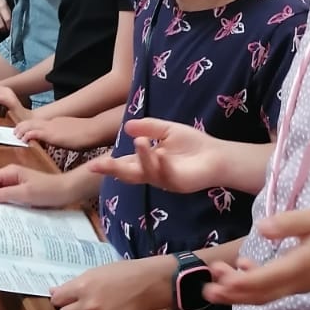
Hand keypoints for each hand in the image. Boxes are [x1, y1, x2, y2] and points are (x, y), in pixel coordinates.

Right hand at [0, 164, 78, 207]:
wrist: (66, 192)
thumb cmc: (48, 191)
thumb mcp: (26, 193)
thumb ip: (6, 194)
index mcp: (11, 172)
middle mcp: (12, 176)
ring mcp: (17, 183)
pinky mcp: (23, 191)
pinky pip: (8, 196)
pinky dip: (2, 203)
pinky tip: (1, 213)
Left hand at [16, 114, 90, 150]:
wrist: (94, 129)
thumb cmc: (88, 134)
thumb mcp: (73, 134)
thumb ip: (65, 137)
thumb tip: (64, 141)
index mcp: (57, 122)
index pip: (39, 124)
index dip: (30, 128)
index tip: (24, 133)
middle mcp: (52, 122)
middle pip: (31, 122)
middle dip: (22, 127)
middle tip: (15, 133)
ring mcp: (51, 127)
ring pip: (30, 126)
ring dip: (21, 131)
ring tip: (16, 136)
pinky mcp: (52, 134)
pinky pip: (35, 133)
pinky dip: (27, 136)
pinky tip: (24, 140)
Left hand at [50, 257, 171, 309]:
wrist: (150, 283)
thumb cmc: (123, 272)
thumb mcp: (95, 272)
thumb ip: (73, 284)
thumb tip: (53, 292)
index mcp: (82, 288)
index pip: (57, 301)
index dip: (60, 299)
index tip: (63, 299)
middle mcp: (89, 306)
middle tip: (81, 303)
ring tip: (108, 303)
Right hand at [89, 119, 223, 193]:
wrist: (217, 155)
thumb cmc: (193, 144)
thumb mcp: (168, 130)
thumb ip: (149, 127)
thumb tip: (127, 126)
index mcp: (148, 161)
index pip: (125, 163)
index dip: (109, 165)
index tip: (93, 165)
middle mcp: (152, 173)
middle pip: (128, 174)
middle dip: (113, 170)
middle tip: (97, 166)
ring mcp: (164, 179)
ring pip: (145, 173)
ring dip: (142, 157)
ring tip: (140, 141)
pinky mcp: (177, 182)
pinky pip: (165, 173)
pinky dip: (160, 163)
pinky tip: (159, 153)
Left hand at [204, 209, 309, 305]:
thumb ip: (289, 223)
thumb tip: (262, 228)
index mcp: (299, 266)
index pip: (264, 280)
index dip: (239, 283)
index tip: (218, 277)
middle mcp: (296, 282)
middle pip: (259, 296)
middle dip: (231, 294)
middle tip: (205, 288)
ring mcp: (297, 286)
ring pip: (263, 296)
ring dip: (238, 292)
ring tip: (215, 279)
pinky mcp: (297, 283)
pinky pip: (271, 290)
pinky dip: (252, 286)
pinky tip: (242, 269)